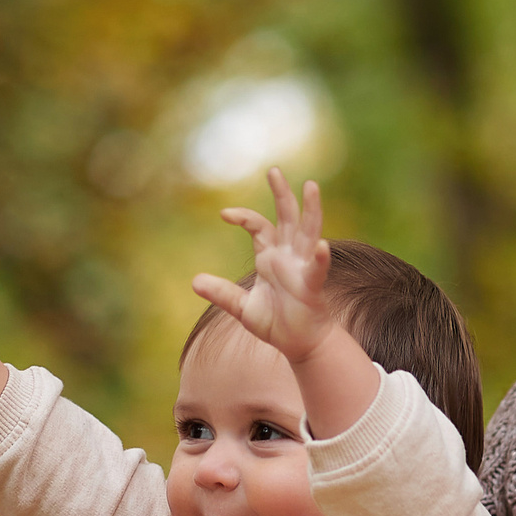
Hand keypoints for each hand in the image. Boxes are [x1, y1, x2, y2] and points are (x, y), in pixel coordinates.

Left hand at [197, 168, 336, 365]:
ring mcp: (302, 268)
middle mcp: (289, 256)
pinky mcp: (312, 286)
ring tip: (310, 186)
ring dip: (311, 210)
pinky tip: (320, 246)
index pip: (258, 226)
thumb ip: (221, 293)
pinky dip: (319, 257)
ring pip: (309, 232)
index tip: (224, 214)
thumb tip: (195, 281)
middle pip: (287, 217)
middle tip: (273, 170)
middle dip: (282, 194)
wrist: (299, 344)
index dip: (243, 217)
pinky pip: (316, 269)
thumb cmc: (276, 323)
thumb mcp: (242, 308)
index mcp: (271, 257)